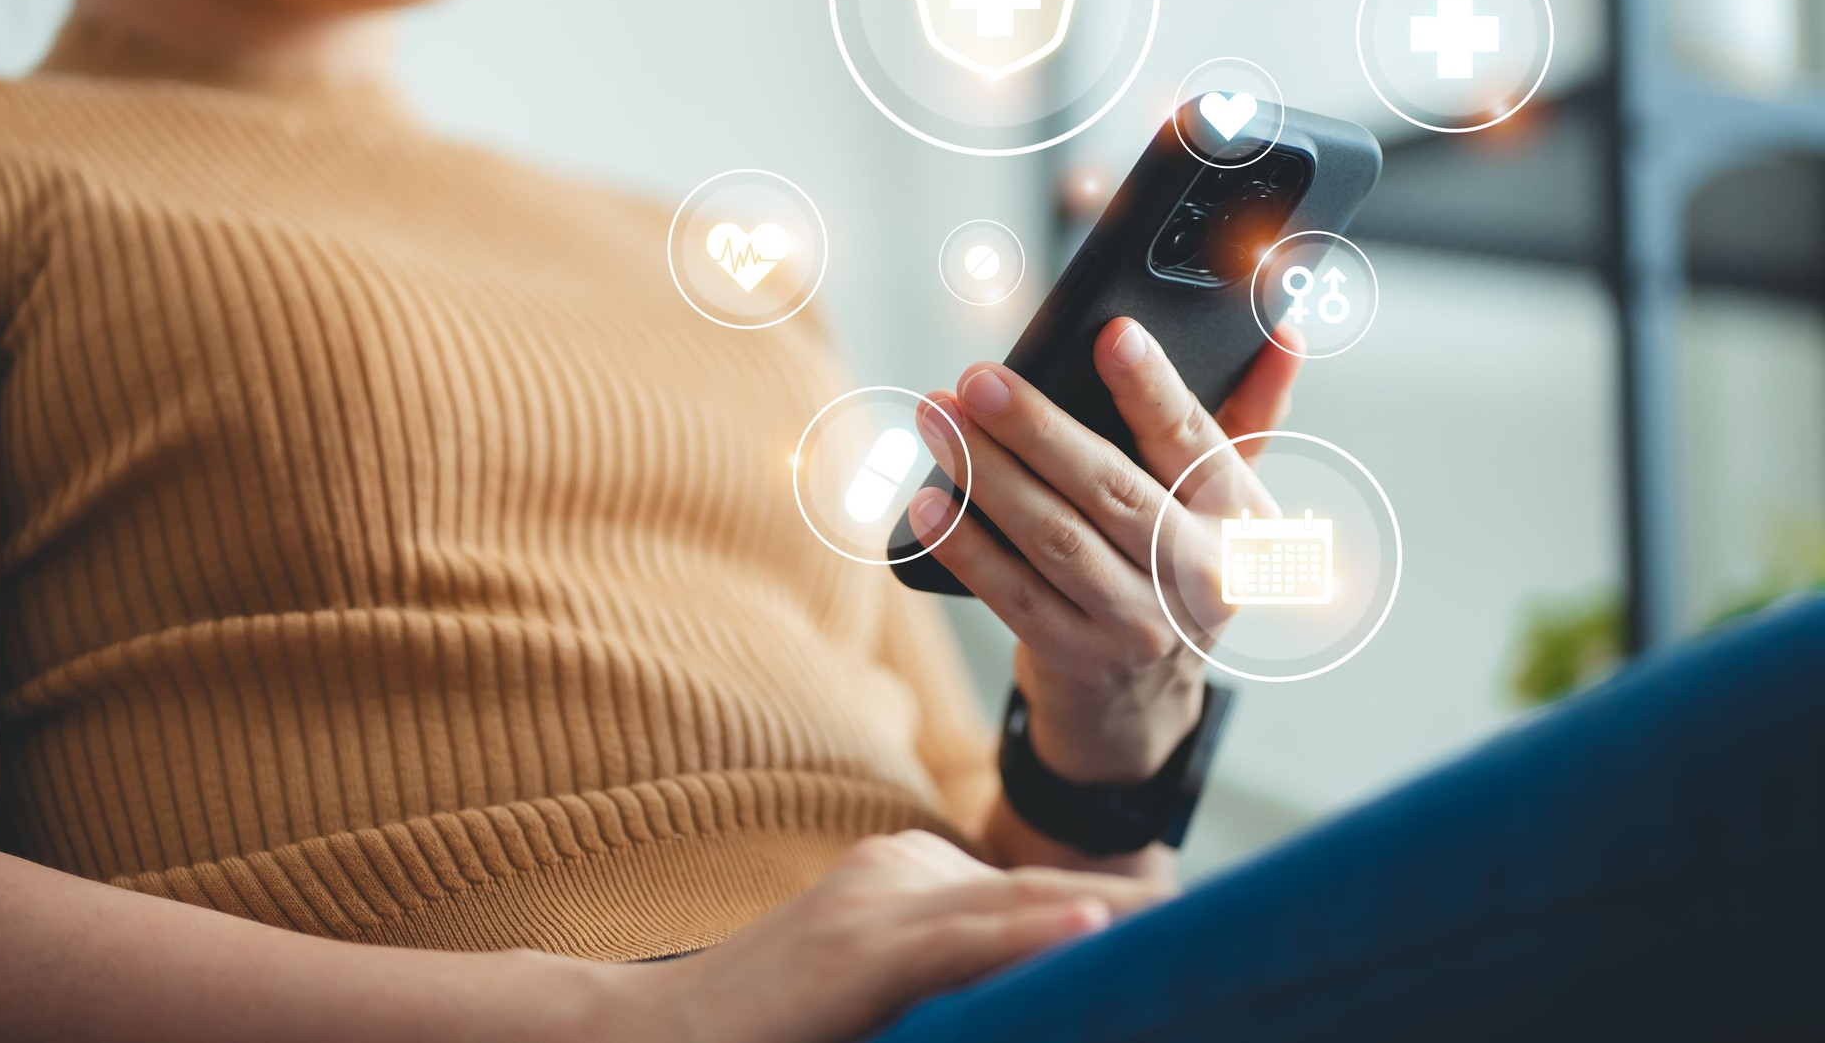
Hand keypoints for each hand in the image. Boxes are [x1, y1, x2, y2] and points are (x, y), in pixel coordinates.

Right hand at [614, 830, 1169, 1042]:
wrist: (655, 1039)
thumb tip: (1045, 995)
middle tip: (1239, 940)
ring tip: (1197, 942)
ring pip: (1018, 907)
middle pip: (1044, 893)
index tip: (1196, 944)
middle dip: (1134, 924)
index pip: (1039, 893)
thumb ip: (957, 977)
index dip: (1120, 922)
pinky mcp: (860, 945)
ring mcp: (880, 898)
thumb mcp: (880, 990)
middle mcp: (903, 868)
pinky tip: (1096, 933)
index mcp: (912, 873)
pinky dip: (1032, 936)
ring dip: (1109, 930)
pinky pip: (964, 939)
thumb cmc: (776, 1030)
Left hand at [908, 318, 1299, 786]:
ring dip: (986, 473)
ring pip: (1054, 536)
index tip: (1112, 333)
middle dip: (1035, 426)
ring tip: (938, 421)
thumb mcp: (1222, 499)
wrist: (1142, 697)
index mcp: (1243, 520)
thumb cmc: (1176, 565)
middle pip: (1109, 486)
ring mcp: (1141, 625)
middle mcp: (1202, 576)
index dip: (1152, 387)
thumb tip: (1280, 332)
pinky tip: (929, 502)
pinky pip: (1012, 593)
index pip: (1191, 440)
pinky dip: (966, 545)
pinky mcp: (1080, 659)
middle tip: (977, 379)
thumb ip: (1249, 413)